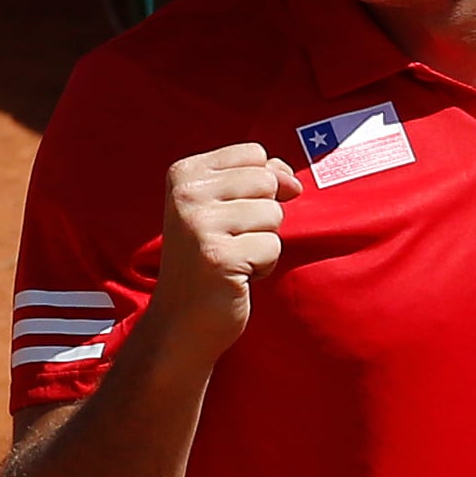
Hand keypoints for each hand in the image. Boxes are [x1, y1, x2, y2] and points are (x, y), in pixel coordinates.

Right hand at [154, 143, 302, 358]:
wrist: (182, 321)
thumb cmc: (210, 260)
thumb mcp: (227, 207)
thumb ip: (261, 178)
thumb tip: (293, 182)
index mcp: (184, 173)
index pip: (254, 154)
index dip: (259, 187)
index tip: (229, 215)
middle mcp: (187, 194)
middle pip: (268, 181)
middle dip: (262, 216)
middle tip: (229, 241)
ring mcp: (199, 225)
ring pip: (274, 215)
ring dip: (263, 243)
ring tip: (232, 259)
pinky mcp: (219, 257)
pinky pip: (273, 247)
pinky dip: (262, 267)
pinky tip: (234, 277)